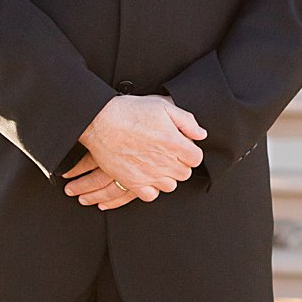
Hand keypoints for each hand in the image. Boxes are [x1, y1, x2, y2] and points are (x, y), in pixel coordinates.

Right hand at [66, 95, 205, 204]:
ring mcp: (149, 174)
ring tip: (156, 164)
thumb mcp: (162, 106)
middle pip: (184, 173)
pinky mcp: (133, 182)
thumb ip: (186, 121)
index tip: (180, 146)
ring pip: (170, 186)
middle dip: (179, 163)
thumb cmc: (130, 111)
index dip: (190, 151)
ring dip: (166, 176)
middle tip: (167, 153)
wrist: (100, 121)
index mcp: (175, 143)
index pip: (196, 158)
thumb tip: (201, 134)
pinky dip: (151, 188)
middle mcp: (165, 162)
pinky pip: (151, 195)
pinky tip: (146, 176)